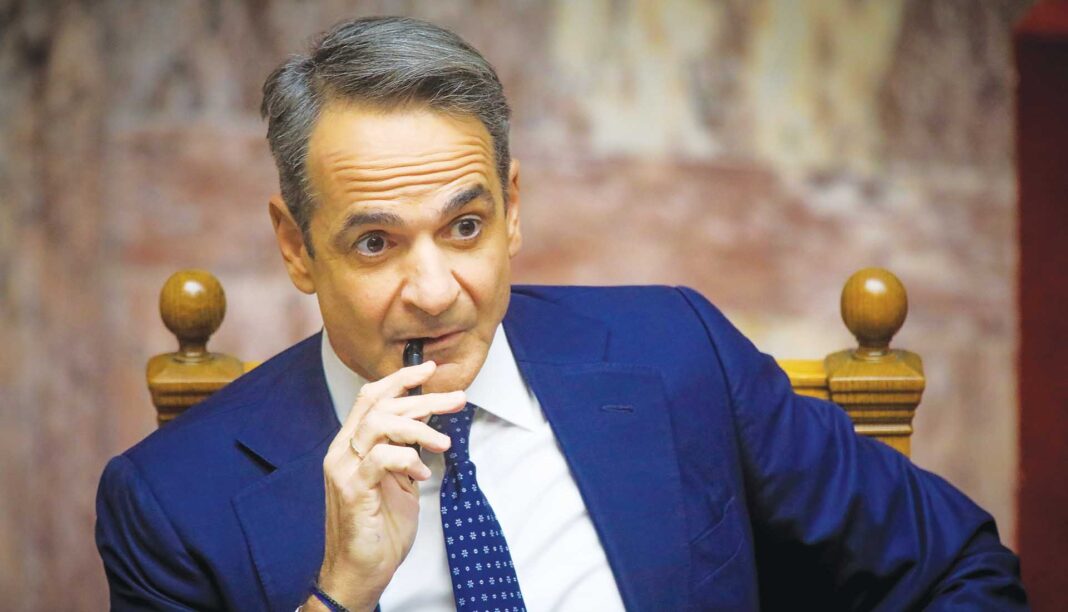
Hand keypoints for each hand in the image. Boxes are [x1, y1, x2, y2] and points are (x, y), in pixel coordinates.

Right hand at [312, 360, 464, 610]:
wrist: (362, 571)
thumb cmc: (381, 528)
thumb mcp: (399, 480)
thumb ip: (405, 451)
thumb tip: (427, 424)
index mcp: (352, 446)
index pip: (370, 398)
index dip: (399, 379)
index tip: (428, 368)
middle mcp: (342, 452)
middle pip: (380, 406)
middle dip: (423, 398)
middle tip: (456, 399)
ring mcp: (344, 470)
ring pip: (378, 425)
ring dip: (418, 428)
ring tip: (443, 443)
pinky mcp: (353, 491)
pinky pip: (380, 459)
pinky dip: (408, 460)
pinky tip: (423, 475)